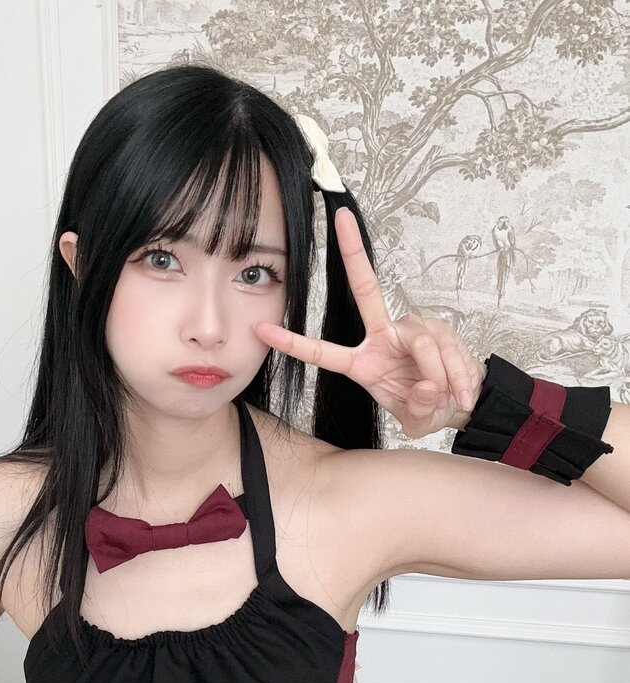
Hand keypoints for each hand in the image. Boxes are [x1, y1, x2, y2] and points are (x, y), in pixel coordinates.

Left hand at [252, 207, 485, 437]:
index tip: (262, 329)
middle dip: (352, 252)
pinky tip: (461, 394)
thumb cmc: (428, 409)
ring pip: (422, 345)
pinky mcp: (437, 326)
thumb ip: (418, 408)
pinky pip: (446, 349)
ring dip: (440, 376)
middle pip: (366, 289)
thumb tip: (426, 387)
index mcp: (362, 363)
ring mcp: (410, 328)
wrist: (463, 402)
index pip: (322, 352)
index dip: (293, 343)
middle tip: (340, 217)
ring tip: (449, 400)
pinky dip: (457, 376)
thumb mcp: (418, 422)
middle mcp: (383, 336)